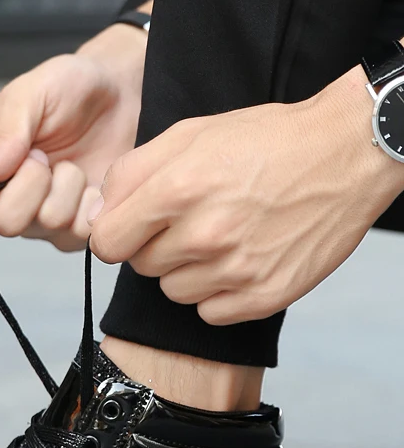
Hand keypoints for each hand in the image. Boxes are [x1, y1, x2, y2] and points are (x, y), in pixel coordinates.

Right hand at [0, 25, 145, 251]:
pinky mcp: (75, 227)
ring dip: (68, 186)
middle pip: (7, 222)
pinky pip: (81, 231)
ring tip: (71, 163)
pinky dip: (92, 202)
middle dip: (31, 186)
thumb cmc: (68, 88)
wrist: (119, 95)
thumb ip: (7, 132)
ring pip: (49, 222)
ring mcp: (42, 217)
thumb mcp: (32, 92)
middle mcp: (7, 198)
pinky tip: (91, 182)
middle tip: (43, 155)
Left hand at [89, 66, 403, 324]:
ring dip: (187, 270)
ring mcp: (236, 270)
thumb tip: (100, 211)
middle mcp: (205, 234)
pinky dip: (217, 293)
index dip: (114, 236)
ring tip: (221, 237)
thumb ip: (132, 171)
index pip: (107, 243)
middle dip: (156, 245)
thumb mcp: (190, 134)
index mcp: (178, 189)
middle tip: (191, 220)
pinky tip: (239, 260)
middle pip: (142, 266)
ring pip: (173, 292)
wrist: (346, 153)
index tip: (129, 229)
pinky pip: (209, 312)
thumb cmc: (266, 141)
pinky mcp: (262, 296)